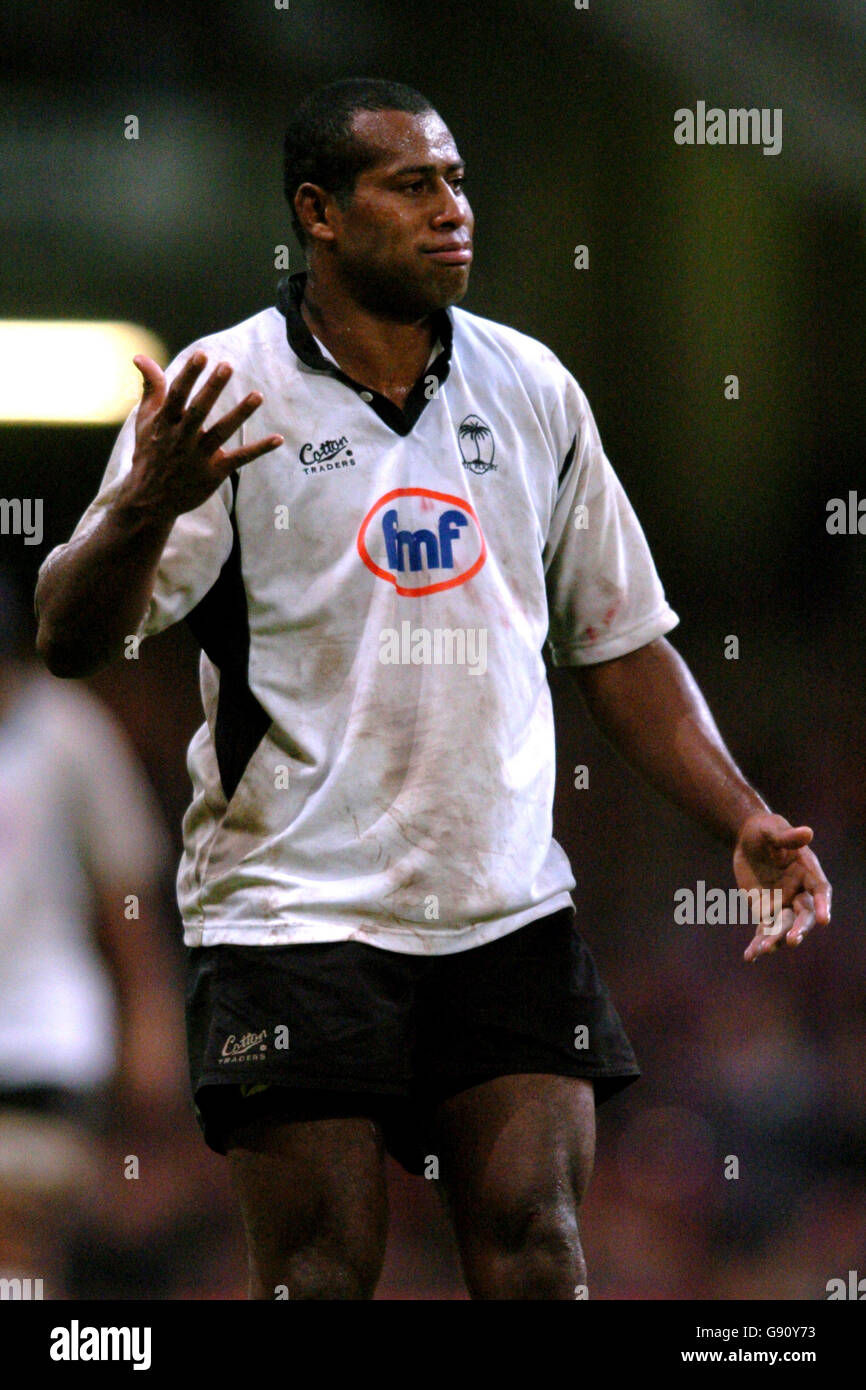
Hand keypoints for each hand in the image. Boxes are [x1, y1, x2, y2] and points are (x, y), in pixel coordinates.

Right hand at [126, 352, 283, 519]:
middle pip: (199, 410)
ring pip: (221, 432)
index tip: (201, 355)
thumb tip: (139, 356)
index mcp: (164, 423)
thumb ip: (150, 387)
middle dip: (212, 388)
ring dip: (240, 413)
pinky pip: (240, 459)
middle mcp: (181, 439)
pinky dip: (259, 449)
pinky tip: (278, 439)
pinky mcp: (214, 473)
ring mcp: (198, 457)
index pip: (177, 395)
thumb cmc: (150, 452)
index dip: (188, 375)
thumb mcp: (145, 420)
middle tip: (227, 365)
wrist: (150, 499)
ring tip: (258, 395)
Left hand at [734, 812, 831, 962]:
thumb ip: (788, 836)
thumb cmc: (766, 830)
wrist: (749, 839)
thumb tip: (808, 832)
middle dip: (799, 928)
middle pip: (804, 915)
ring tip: (763, 950)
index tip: (824, 920)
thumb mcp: (774, 829)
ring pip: (783, 926)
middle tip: (791, 941)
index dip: (823, 904)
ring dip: (775, 939)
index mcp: (808, 872)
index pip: (820, 891)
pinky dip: (757, 943)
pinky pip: (763, 930)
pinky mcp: (766, 911)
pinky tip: (750, 956)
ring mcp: (783, 903)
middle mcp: (800, 891)